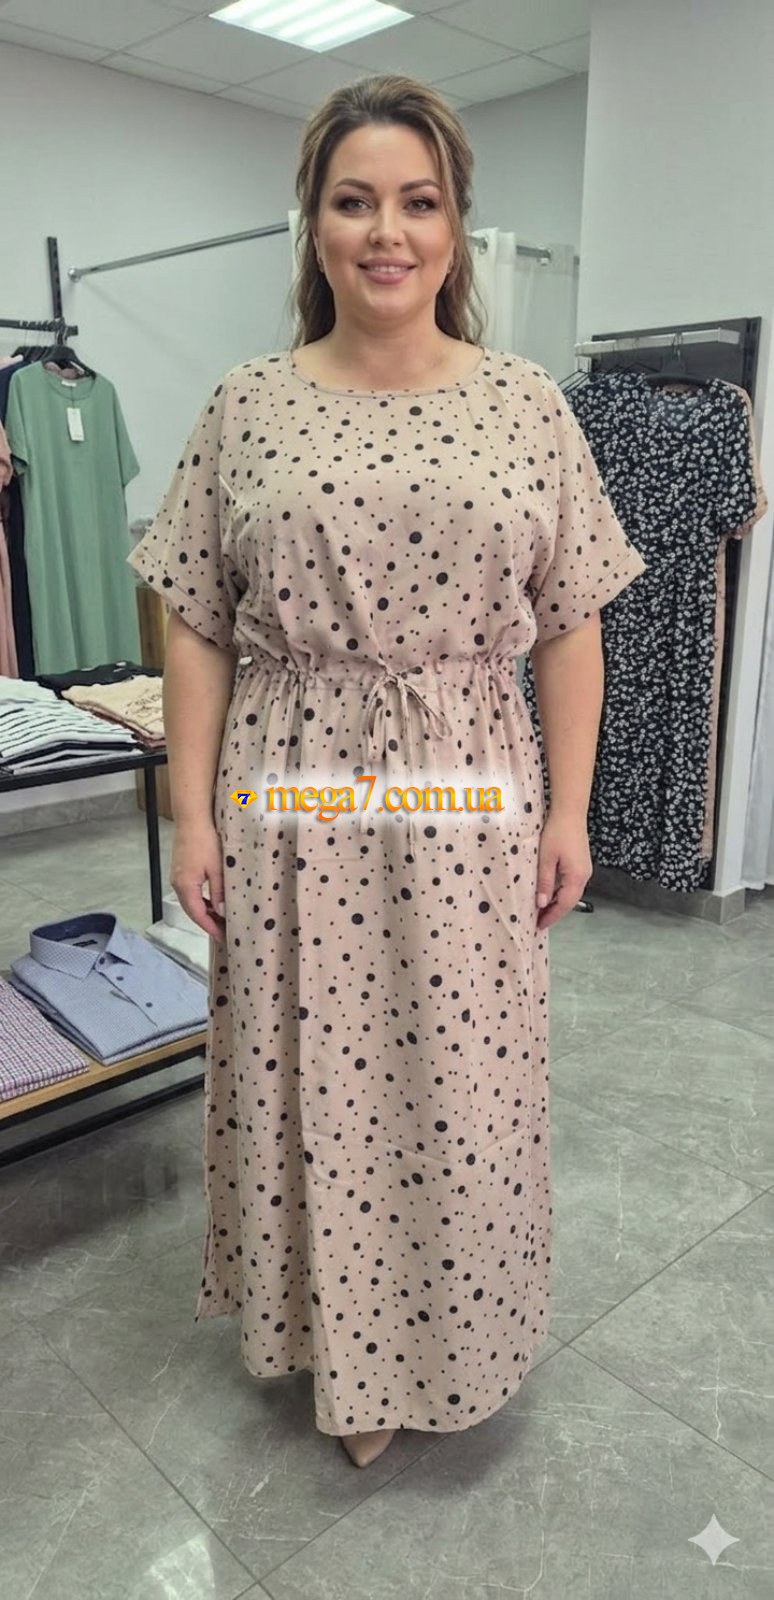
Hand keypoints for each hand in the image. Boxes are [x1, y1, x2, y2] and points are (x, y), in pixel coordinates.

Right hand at [170, 821, 225, 941]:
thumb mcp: (217, 868)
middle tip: (223, 931)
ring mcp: (177, 877)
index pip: (197, 915)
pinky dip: (200, 900)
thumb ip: (219, 892)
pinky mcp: (180, 870)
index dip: (210, 927)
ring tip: (220, 919)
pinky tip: (212, 901)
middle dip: (207, 922)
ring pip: (190, 902)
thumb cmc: (204, 840)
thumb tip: (221, 912)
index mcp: (185, 886)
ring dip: (204, 911)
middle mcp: (177, 884)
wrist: (192, 819)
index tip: (222, 936)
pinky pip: (190, 892)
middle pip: (192, 911)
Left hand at [535, 811, 592, 931]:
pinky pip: (569, 884)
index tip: (538, 926)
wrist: (570, 812)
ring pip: (569, 893)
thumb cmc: (557, 833)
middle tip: (537, 921)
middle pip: (568, 901)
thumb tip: (542, 904)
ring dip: (555, 902)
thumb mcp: (546, 859)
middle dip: (553, 912)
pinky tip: (548, 893)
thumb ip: (545, 882)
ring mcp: (583, 870)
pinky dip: (558, 892)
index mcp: (577, 877)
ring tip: (539, 910)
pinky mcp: (580, 864)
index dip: (551, 917)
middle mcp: (584, 876)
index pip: (564, 904)